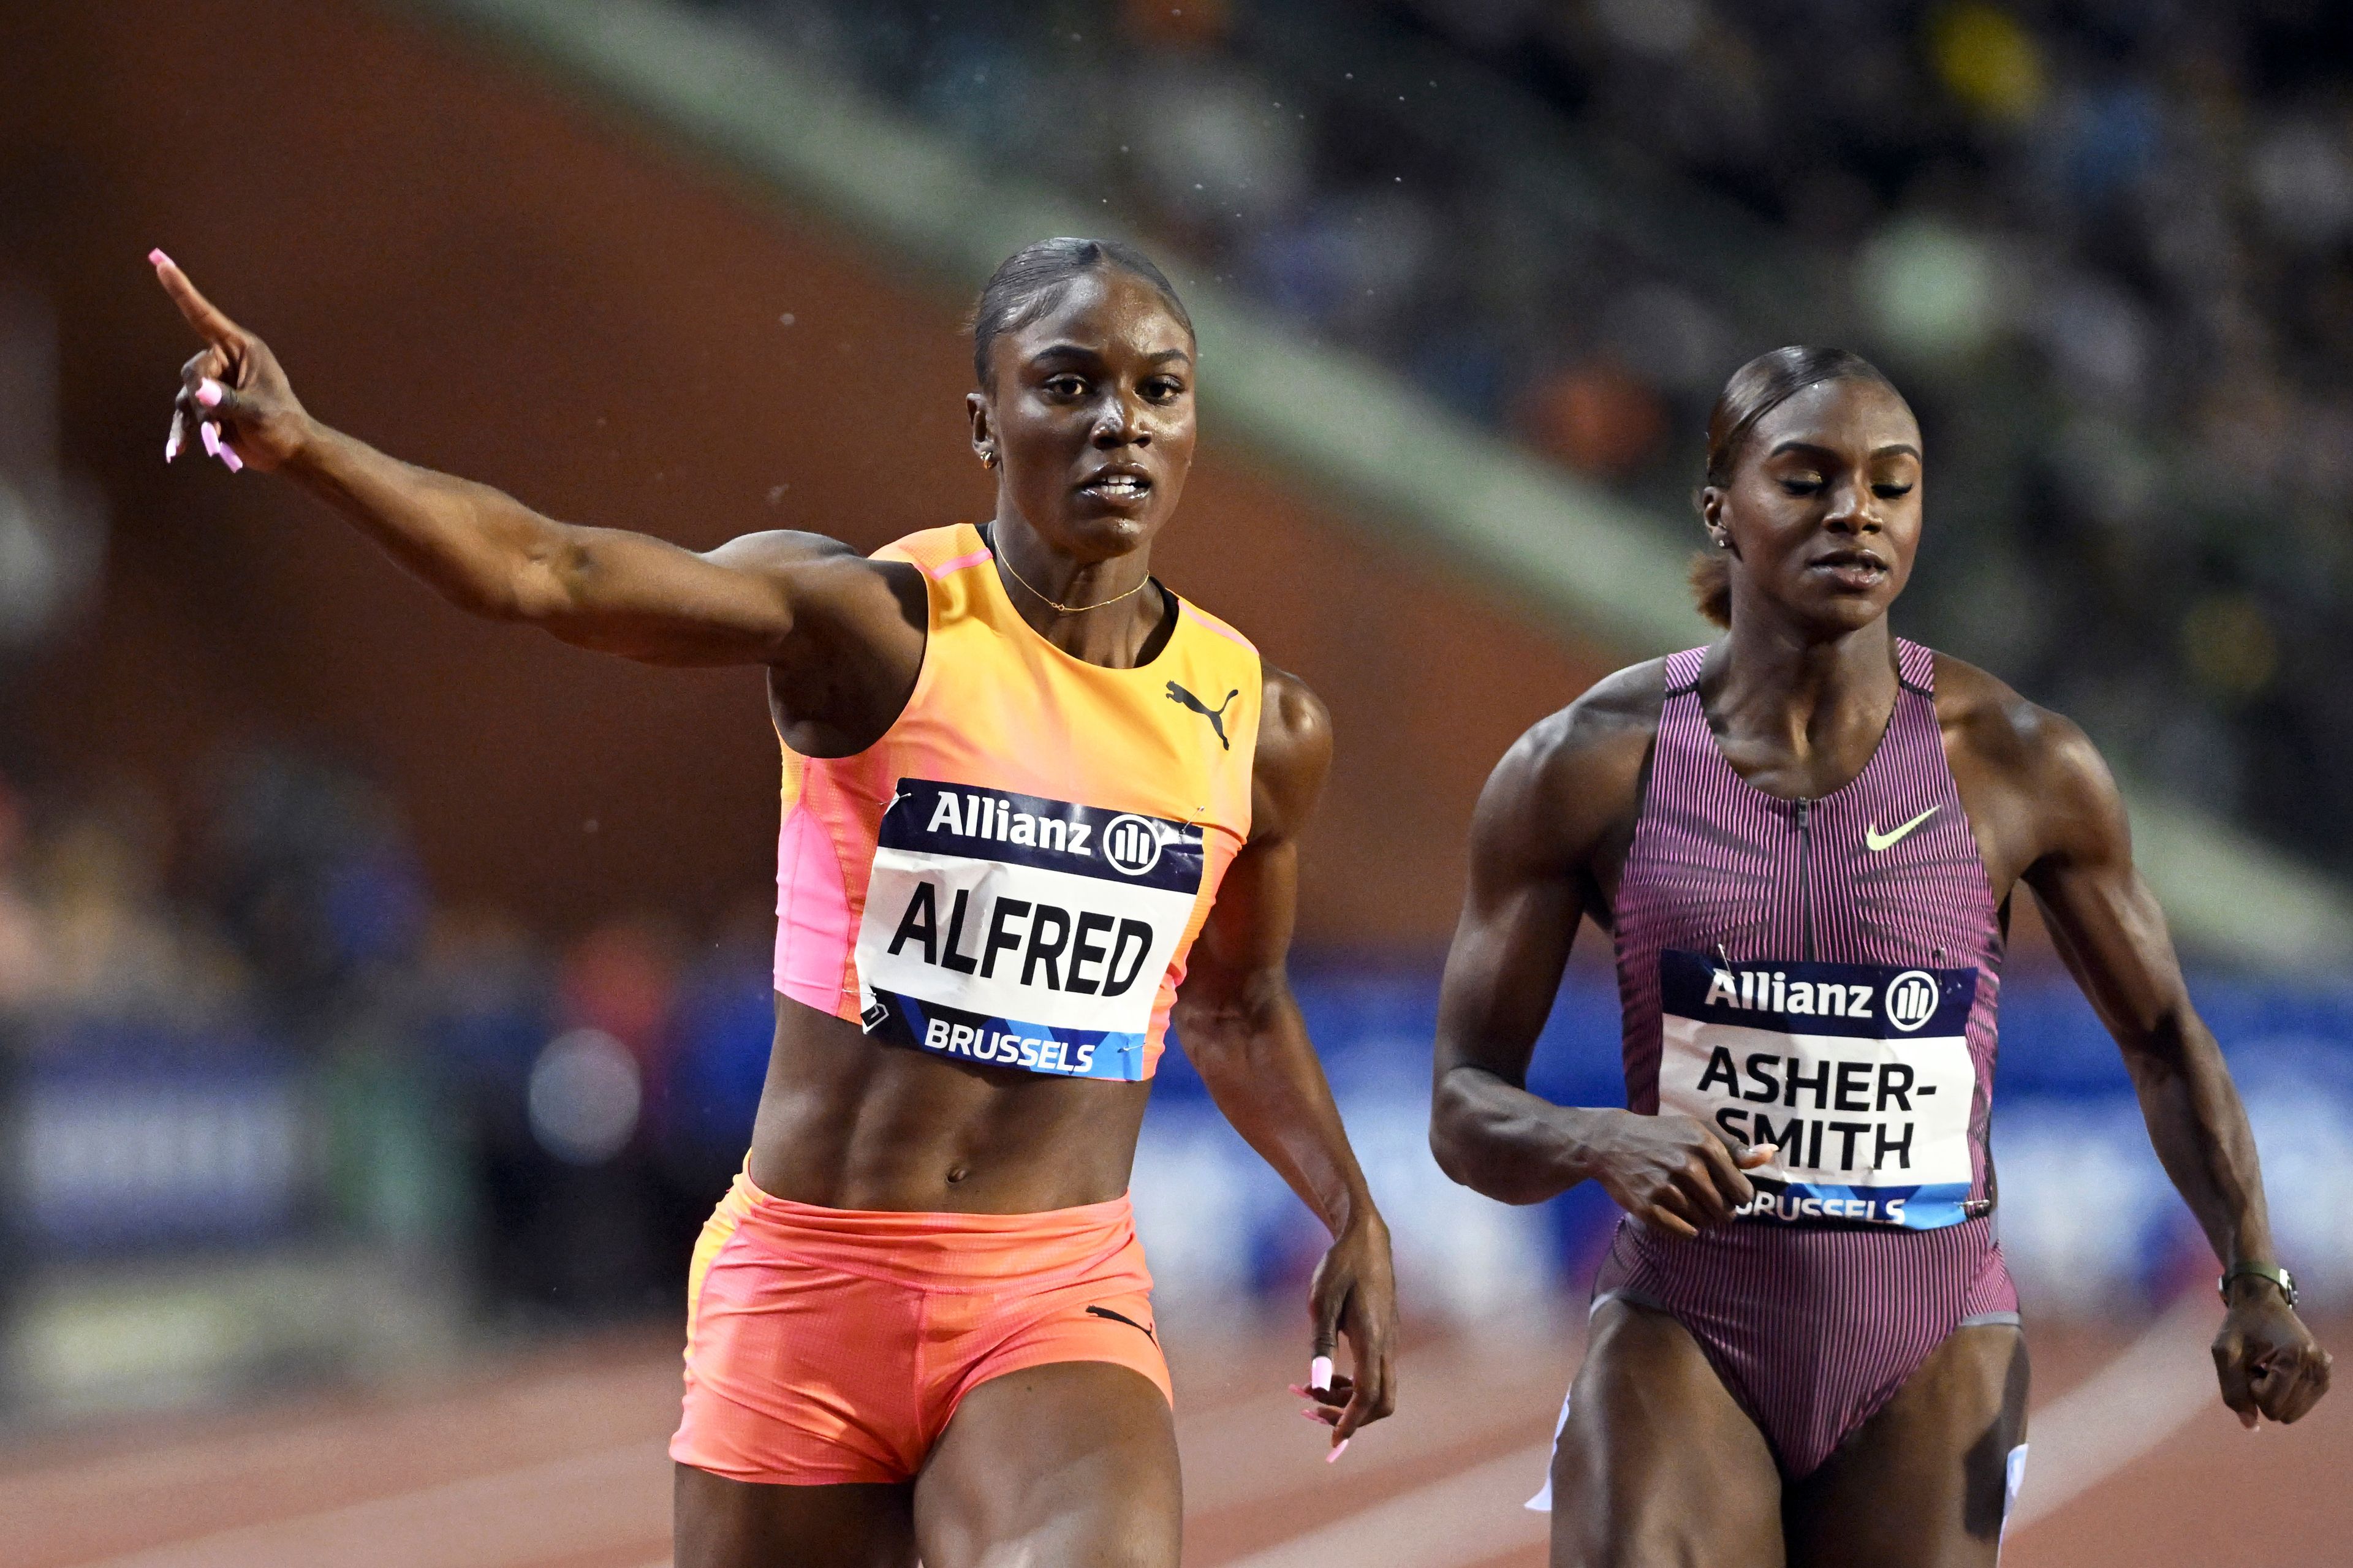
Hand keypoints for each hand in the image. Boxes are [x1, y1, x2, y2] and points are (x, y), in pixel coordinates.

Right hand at [149, 250, 311, 472]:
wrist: (289, 452)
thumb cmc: (283, 425)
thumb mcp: (259, 412)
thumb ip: (228, 402)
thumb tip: (200, 394)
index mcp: (241, 349)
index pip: (204, 316)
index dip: (182, 290)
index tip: (160, 263)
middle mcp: (225, 362)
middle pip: (192, 370)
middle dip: (203, 399)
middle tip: (220, 423)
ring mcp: (214, 384)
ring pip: (187, 397)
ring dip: (199, 423)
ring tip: (217, 442)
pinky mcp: (208, 407)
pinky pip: (185, 417)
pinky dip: (183, 434)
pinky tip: (176, 453)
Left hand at [1291, 1211, 1395, 1458]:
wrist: (1367, 1238)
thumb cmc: (1341, 1266)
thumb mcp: (1322, 1301)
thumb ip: (1321, 1344)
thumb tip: (1316, 1385)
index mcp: (1373, 1339)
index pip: (1369, 1395)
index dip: (1352, 1422)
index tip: (1333, 1441)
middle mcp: (1387, 1345)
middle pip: (1382, 1402)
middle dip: (1350, 1417)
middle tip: (1311, 1412)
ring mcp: (1389, 1342)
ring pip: (1379, 1390)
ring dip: (1347, 1400)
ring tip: (1308, 1393)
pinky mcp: (1385, 1337)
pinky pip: (1374, 1374)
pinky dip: (1352, 1385)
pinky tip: (1326, 1376)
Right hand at [1585, 1109, 1773, 1238]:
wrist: (1611, 1143)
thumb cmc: (1663, 1136)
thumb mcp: (1699, 1131)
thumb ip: (1735, 1148)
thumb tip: (1771, 1154)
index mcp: (1705, 1146)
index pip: (1743, 1192)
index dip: (1738, 1197)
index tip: (1726, 1192)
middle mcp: (1688, 1167)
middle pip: (1725, 1212)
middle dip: (1720, 1210)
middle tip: (1704, 1199)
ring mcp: (1667, 1188)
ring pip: (1705, 1223)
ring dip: (1701, 1219)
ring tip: (1687, 1203)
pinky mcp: (1648, 1207)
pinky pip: (1685, 1233)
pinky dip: (1686, 1229)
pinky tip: (1676, 1214)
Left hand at [2213, 1283, 2331, 1427]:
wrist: (2261, 1302)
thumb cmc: (2239, 1325)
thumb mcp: (2224, 1353)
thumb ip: (2232, 1391)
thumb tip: (2250, 1426)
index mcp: (2295, 1355)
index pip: (2270, 1403)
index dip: (2250, 1386)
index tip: (2250, 1362)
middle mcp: (2318, 1365)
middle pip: (2283, 1413)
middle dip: (2262, 1393)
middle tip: (2258, 1365)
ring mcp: (2325, 1371)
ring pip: (2292, 1413)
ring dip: (2273, 1394)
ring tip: (2268, 1366)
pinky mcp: (2325, 1376)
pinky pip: (2300, 1406)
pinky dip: (2285, 1393)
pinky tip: (2278, 1370)